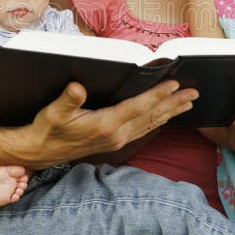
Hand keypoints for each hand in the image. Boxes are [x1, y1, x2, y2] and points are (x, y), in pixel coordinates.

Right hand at [22, 80, 196, 166]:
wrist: (40, 151)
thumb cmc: (47, 129)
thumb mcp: (53, 112)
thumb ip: (67, 100)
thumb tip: (77, 87)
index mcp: (105, 125)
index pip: (138, 107)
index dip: (157, 94)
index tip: (174, 84)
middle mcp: (116, 135)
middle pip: (151, 116)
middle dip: (174, 103)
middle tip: (194, 92)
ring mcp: (117, 140)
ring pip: (151, 124)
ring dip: (171, 112)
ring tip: (188, 102)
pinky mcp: (115, 141)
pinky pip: (144, 129)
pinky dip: (158, 120)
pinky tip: (166, 115)